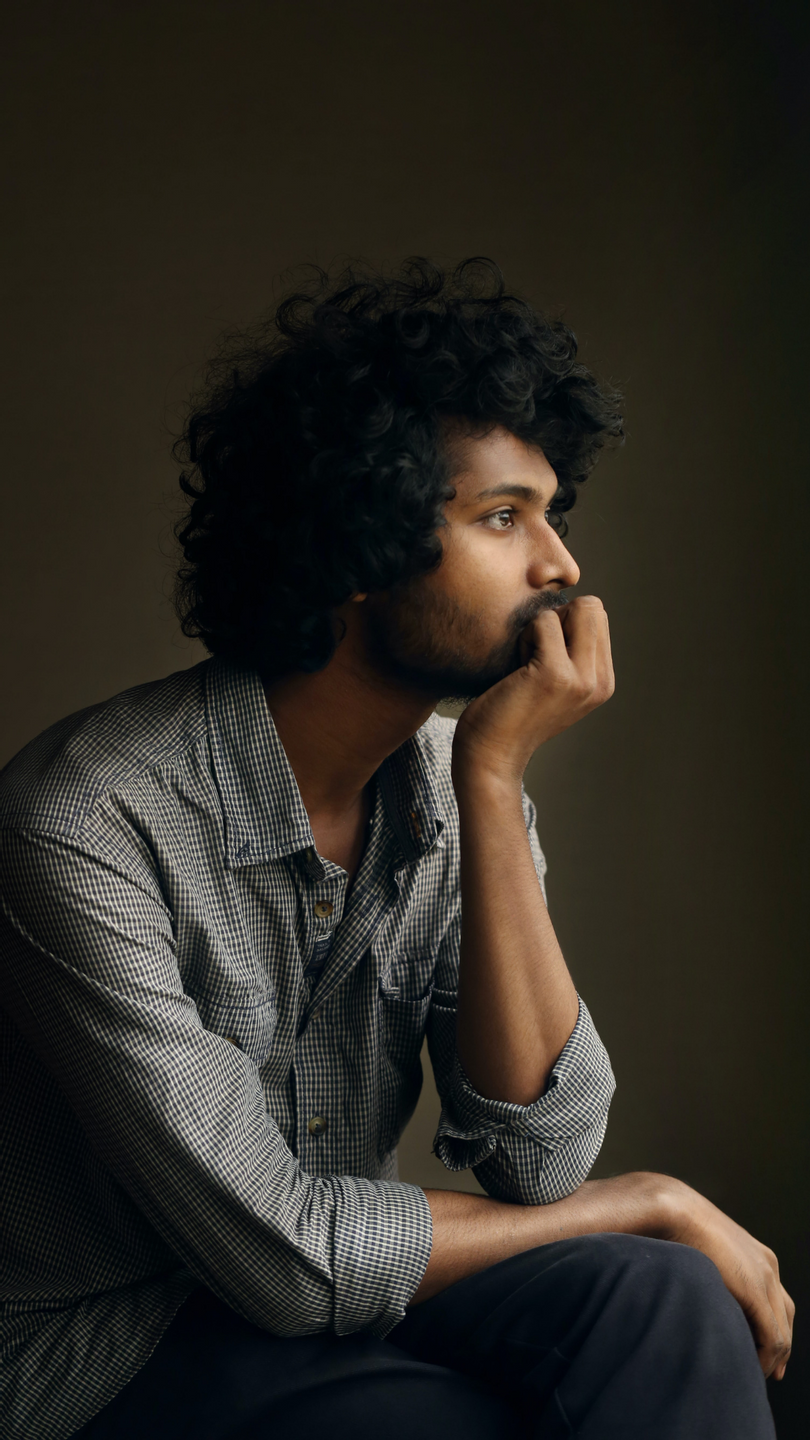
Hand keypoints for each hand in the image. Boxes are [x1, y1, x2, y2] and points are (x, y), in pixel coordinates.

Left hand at [452, 595, 613, 787]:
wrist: (490, 755)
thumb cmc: (509, 711)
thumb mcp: (553, 682)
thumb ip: (571, 651)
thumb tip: (568, 604)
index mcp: (603, 682)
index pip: (598, 617)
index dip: (565, 622)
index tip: (543, 655)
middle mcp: (599, 681)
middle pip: (592, 606)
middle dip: (557, 618)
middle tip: (534, 655)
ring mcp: (581, 678)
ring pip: (571, 609)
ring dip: (539, 628)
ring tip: (524, 665)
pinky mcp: (556, 674)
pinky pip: (543, 621)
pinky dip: (524, 637)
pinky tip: (515, 669)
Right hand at [661, 1177, 793, 1379]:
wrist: (673, 1211)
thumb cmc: (677, 1228)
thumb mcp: (705, 1251)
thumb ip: (715, 1272)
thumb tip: (706, 1291)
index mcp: (758, 1255)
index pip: (779, 1300)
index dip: (776, 1328)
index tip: (768, 1352)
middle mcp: (768, 1266)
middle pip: (786, 1316)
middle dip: (780, 1347)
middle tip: (772, 1371)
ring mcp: (765, 1279)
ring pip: (782, 1331)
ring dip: (772, 1357)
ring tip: (757, 1372)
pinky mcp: (756, 1292)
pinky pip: (773, 1337)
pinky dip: (766, 1357)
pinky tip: (753, 1366)